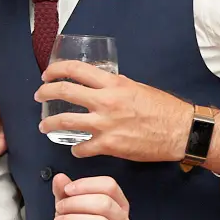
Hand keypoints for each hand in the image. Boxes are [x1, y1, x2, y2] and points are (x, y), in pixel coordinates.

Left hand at [35, 62, 193, 162]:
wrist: (180, 131)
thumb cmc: (164, 109)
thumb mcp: (137, 88)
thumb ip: (115, 87)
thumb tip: (100, 88)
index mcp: (113, 83)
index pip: (76, 69)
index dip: (56, 70)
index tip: (48, 75)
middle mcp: (106, 101)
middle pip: (64, 91)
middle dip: (45, 93)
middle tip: (39, 96)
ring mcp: (105, 124)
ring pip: (64, 120)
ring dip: (49, 124)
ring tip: (43, 126)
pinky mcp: (109, 145)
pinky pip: (81, 148)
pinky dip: (75, 149)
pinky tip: (74, 149)